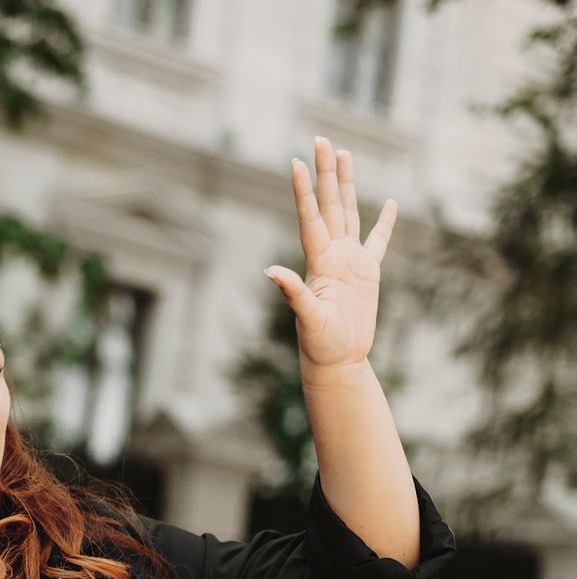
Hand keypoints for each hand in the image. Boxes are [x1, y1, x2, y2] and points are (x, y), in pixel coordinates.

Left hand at [265, 136, 397, 371]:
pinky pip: (378, 241)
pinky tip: (389, 202)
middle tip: (322, 139)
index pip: (310, 217)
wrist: (338, 360)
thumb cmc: (320, 344)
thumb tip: (269, 272)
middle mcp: (332, 254)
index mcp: (318, 261)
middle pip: (330, 204)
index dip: (303, 191)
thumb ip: (292, 293)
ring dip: (347, 184)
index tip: (295, 162)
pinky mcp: (368, 273)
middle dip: (326, 172)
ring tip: (344, 154)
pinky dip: (384, 222)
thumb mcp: (307, 318)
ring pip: (350, 212)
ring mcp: (350, 261)